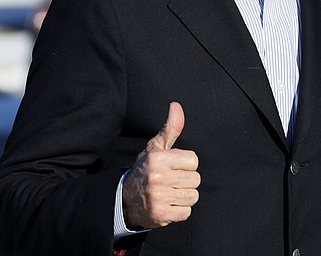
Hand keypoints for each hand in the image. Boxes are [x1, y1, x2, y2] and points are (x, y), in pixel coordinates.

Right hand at [122, 102, 200, 228]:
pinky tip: (168, 204)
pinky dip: (180, 210)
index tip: (174, 167)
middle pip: (195, 179)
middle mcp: (157, 176)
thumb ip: (170, 128)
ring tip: (170, 192)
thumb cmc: (145, 170)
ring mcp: (159, 197)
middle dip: (186, 181)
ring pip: (193, 196)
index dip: (186, 164)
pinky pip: (186, 212)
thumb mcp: (155, 147)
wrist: (125, 199)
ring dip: (184, 196)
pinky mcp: (161, 214)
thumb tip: (176, 106)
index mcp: (158, 158)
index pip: (193, 160)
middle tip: (171, 181)